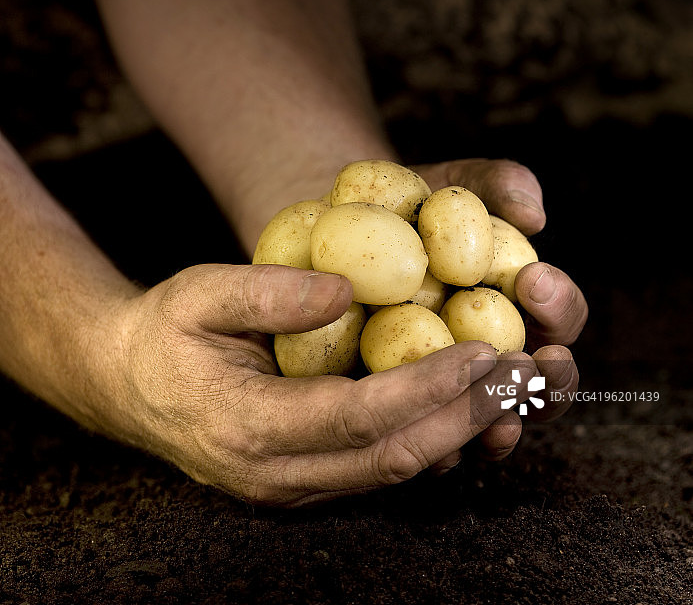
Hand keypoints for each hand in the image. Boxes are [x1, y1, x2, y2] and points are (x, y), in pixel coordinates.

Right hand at [110, 263, 546, 506]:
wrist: (126, 385)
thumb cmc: (164, 332)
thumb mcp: (199, 292)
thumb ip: (268, 292)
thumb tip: (346, 290)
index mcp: (247, 425)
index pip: (357, 417)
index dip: (426, 387)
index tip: (482, 350)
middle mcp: (275, 473)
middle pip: (392, 456)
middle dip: (466, 416)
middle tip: (525, 373)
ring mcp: (292, 486)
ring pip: (396, 472)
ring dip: (462, 432)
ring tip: (517, 390)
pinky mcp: (307, 480)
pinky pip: (382, 468)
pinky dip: (435, 438)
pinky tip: (471, 405)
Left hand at [413, 158, 586, 468]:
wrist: (336, 226)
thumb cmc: (405, 202)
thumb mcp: (450, 184)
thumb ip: (496, 185)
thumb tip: (533, 212)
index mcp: (515, 305)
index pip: (556, 315)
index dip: (559, 306)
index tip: (535, 280)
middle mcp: (490, 352)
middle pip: (538, 383)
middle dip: (550, 379)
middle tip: (539, 362)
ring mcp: (446, 386)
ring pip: (487, 421)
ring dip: (501, 422)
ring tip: (500, 417)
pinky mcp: (398, 406)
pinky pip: (424, 437)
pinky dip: (437, 445)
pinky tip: (436, 444)